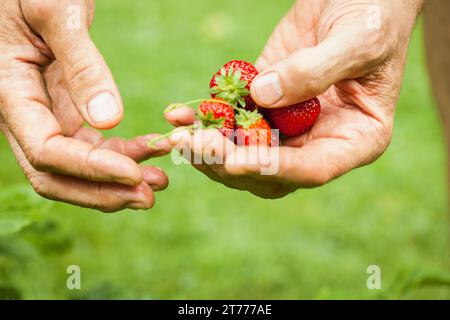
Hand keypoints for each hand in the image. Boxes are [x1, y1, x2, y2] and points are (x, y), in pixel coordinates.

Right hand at [0, 0, 170, 211]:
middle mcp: (25, 114)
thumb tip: (109, 120)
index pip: (46, 151)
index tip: (135, 174)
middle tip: (148, 197)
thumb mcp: (58, 14)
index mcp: (10, 93)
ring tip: (160, 182)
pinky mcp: (68, 112)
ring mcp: (47, 116)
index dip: (89, 170)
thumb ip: (82, 65)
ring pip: (77, 168)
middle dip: (102, 193)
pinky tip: (151, 153)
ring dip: (117, 182)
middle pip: (56, 175)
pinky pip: (93, 146)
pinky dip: (123, 156)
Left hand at [165, 0, 423, 197]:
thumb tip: (263, 98)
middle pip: (269, 172)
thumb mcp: (359, 39)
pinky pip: (230, 119)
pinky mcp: (262, 102)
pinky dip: (204, 120)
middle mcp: (318, 141)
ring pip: (243, 152)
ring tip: (178, 135)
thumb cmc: (374, 16)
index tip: (237, 162)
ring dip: (208, 149)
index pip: (312, 169)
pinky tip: (177, 116)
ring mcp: (287, 124)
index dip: (273, 169)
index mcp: (356, 139)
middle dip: (229, 164)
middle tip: (195, 147)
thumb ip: (315, 70)